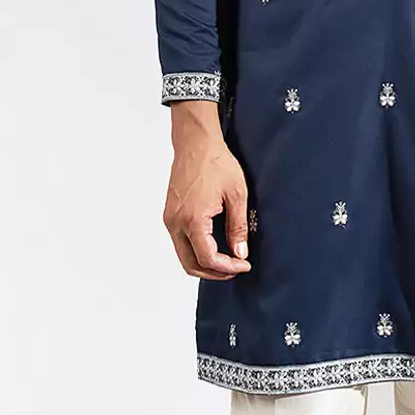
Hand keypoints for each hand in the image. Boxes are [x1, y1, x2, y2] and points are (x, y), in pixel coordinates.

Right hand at [163, 101, 252, 279]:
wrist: (196, 143)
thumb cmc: (216, 162)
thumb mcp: (236, 194)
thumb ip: (238, 227)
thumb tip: (240, 253)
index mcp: (192, 219)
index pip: (207, 258)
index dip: (227, 268)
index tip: (244, 265)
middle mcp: (176, 222)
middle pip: (190, 265)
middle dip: (214, 272)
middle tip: (235, 268)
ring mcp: (170, 219)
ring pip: (183, 256)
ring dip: (204, 263)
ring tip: (227, 259)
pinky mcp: (170, 214)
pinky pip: (180, 242)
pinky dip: (196, 250)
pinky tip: (214, 244)